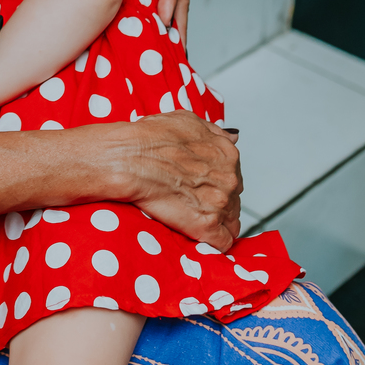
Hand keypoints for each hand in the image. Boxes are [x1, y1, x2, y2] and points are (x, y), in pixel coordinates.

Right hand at [122, 112, 240, 249]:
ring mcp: (221, 203)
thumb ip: (215, 132)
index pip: (234, 177)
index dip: (217, 184)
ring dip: (216, 222)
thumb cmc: (150, 139)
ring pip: (231, 221)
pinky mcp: (207, 226)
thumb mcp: (188, 122)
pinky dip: (213, 241)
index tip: (202, 187)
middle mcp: (230, 179)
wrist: (129, 159)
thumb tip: (233, 135)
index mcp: (228, 154)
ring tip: (193, 218)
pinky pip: (223, 242)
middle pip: (234, 199)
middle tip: (193, 202)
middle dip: (218, 203)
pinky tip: (199, 235)